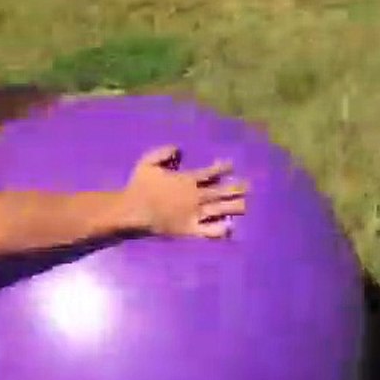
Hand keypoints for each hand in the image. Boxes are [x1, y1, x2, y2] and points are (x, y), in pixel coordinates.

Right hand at [122, 146, 246, 237]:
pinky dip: (220, 229)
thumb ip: (164, 153)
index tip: (231, 166)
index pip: (210, 172)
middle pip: (220, 191)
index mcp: (187, 180)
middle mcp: (195, 196)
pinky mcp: (190, 229)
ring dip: (233, 206)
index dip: (222, 168)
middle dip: (235, 187)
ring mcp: (194, 213)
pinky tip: (229, 228)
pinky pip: (208, 230)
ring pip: (219, 209)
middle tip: (248, 186)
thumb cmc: (139, 186)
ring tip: (245, 205)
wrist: (132, 211)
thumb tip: (179, 149)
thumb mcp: (148, 162)